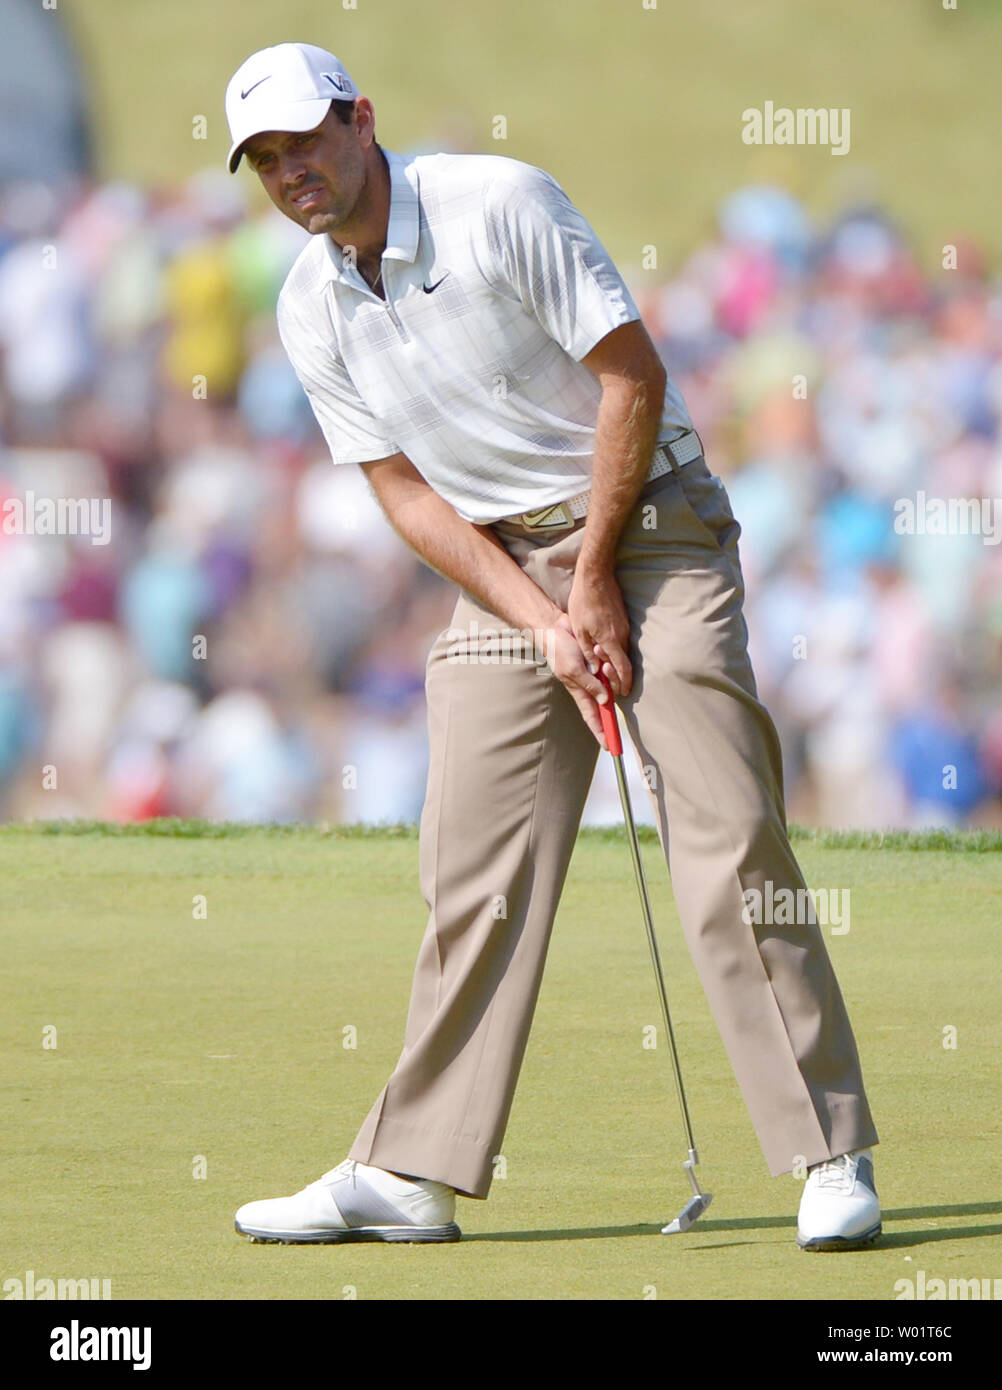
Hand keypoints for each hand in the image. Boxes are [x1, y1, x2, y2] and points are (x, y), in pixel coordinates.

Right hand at [541, 612, 614, 748]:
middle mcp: (588, 685)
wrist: (556, 627)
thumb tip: (604, 699)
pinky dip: (609, 662)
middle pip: (604, 706)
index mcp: (579, 691)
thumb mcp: (572, 670)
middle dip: (610, 716)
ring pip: (610, 684)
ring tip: (600, 662)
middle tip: (618, 735)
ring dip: (609, 675)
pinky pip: (610, 667)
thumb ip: (589, 684)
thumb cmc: (558, 650)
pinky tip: (601, 654)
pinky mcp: (598, 661)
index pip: (592, 717)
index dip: (601, 732)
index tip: (610, 747)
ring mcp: (593, 674)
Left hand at [566, 564, 632, 699]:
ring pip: (623, 651)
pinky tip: (607, 650)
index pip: (622, 669)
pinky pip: (622, 640)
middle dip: (620, 677)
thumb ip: (588, 652)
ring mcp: (625, 626)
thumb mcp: (580, 630)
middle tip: (614, 688)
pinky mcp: (623, 619)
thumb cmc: (583, 603)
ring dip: (617, 662)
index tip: (622, 694)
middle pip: (625, 662)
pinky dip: (616, 650)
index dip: (623, 683)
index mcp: (610, 640)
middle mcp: (622, 635)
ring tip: (606, 671)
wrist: (595, 576)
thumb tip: (595, 669)